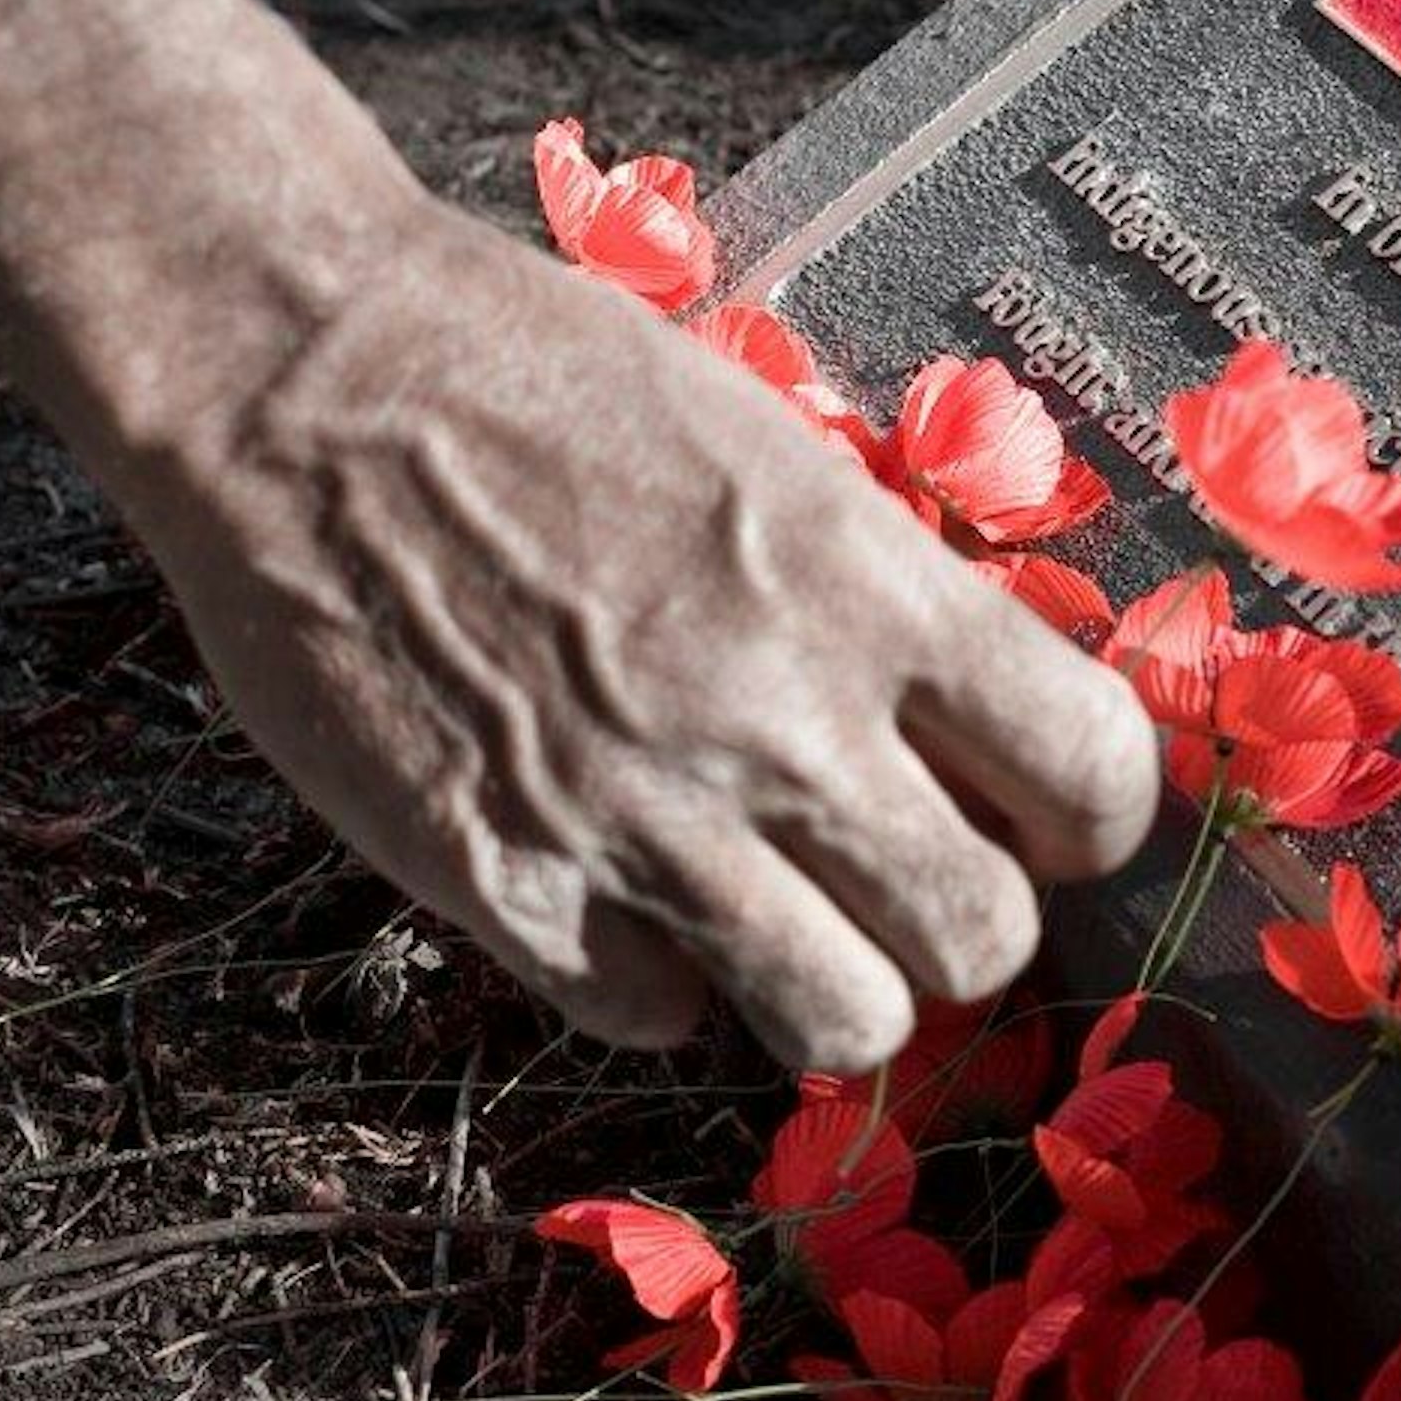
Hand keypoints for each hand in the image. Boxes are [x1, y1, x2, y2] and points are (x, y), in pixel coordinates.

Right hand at [0, 0, 1155, 1068]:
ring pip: (845, 1027)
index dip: (1086, 820)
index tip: (1040, 814)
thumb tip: (979, 728)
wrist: (307, 373)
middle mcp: (783, 721)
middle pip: (984, 942)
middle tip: (896, 874)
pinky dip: (655, 977)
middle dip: (957, 923)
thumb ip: (883, 596)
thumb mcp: (771, 450)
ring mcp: (646, 819)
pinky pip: (658, 1018)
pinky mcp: (510, 887)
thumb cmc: (543, 377)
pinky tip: (618, 888)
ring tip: (775, 916)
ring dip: (827, 984)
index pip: (1094, 773)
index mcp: (871, 586)